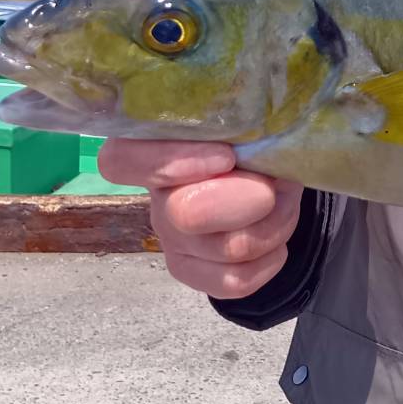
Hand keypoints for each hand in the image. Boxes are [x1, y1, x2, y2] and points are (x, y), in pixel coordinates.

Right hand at [99, 139, 302, 298]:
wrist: (267, 182)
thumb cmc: (254, 142)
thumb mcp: (251, 123)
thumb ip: (245, 122)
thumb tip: (265, 136)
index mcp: (156, 148)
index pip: (121, 159)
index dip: (171, 162)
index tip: (227, 156)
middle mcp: (156, 197)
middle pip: (186, 213)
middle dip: (250, 199)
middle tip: (273, 186)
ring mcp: (171, 239)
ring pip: (228, 248)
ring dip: (275, 223)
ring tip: (281, 202)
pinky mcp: (190, 270)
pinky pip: (235, 280)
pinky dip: (270, 259)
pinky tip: (275, 240)